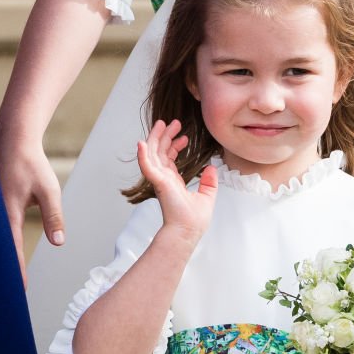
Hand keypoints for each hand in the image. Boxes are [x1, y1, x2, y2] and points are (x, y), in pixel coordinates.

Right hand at [0, 129, 63, 284]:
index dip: (17, 269)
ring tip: (4, 278)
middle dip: (5, 269)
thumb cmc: (32, 164)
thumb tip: (58, 243)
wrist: (13, 139)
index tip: (21, 288)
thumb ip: (53, 217)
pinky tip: (0, 253)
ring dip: (0, 256)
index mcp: (8, 211)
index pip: (13, 248)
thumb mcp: (49, 190)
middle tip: (10, 292)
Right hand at [137, 120, 216, 242]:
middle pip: (160, 152)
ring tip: (162, 123)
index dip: (175, 145)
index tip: (184, 137)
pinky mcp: (158, 183)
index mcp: (173, 181)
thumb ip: (209, 182)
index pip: (170, 159)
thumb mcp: (207, 196)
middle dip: (165, 136)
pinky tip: (141, 142)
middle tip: (174, 123)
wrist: (188, 231)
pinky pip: (147, 166)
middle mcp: (164, 179)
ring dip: (156, 137)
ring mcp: (160, 180)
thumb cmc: (194, 220)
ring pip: (152, 153)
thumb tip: (212, 167)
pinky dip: (142, 154)